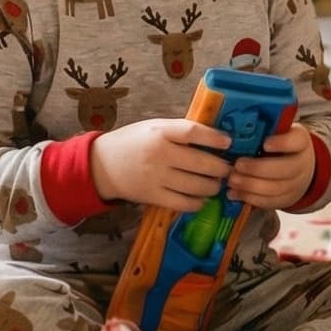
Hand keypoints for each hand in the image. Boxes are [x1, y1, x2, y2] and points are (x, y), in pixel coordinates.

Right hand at [90, 117, 231, 213]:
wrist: (102, 165)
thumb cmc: (133, 142)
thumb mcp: (154, 127)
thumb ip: (179, 130)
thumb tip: (214, 135)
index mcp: (160, 132)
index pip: (192, 132)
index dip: (214, 137)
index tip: (228, 142)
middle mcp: (160, 154)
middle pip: (201, 162)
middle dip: (221, 168)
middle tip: (229, 169)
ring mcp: (157, 177)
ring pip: (196, 185)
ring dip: (213, 186)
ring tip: (217, 183)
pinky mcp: (153, 196)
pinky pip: (183, 203)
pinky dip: (197, 203)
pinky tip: (202, 199)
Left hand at [227, 125, 318, 211]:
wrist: (298, 167)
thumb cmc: (279, 145)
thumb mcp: (277, 132)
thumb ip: (263, 129)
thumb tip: (234, 125)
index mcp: (301, 141)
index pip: (297, 141)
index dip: (282, 143)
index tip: (264, 143)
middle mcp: (302, 163)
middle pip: (285, 169)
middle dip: (258, 169)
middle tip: (237, 165)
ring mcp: (296, 184)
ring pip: (275, 188)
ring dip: (250, 185)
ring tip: (232, 180)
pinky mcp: (286, 199)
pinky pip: (269, 202)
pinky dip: (250, 198)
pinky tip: (234, 193)